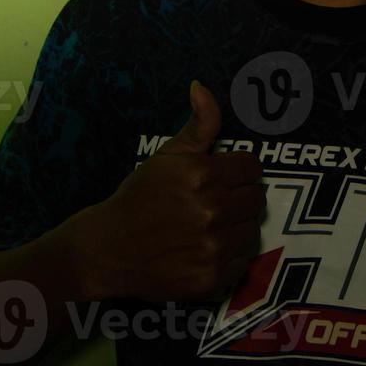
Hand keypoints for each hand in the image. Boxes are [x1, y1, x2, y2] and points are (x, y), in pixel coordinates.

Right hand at [62, 80, 265, 302]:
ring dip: (237, 227)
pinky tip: (205, 248)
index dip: (237, 171)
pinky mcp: (212, 278)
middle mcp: (212, 211)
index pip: (252, 168)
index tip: (221, 178)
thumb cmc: (139, 197)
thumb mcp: (167, 156)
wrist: (109, 249)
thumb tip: (202, 87)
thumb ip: (198, 124)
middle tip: (214, 201)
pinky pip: (242, 261)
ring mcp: (213, 247)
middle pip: (256, 198)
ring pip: (252, 230)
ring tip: (209, 226)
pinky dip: (229, 255)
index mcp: (203, 175)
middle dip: (239, 197)